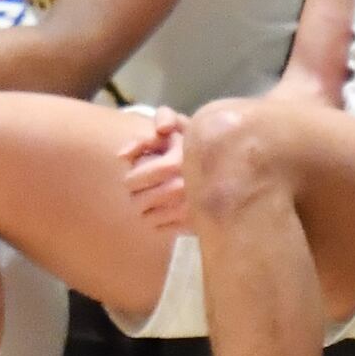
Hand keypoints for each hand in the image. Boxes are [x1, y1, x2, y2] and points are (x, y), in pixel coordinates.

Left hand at [120, 106, 189, 231]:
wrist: (233, 161)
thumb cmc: (195, 141)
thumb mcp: (175, 126)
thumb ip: (147, 135)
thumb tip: (121, 156)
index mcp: (174, 163)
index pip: (134, 179)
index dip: (130, 178)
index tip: (133, 176)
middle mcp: (182, 188)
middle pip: (139, 201)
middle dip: (135, 196)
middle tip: (139, 192)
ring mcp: (190, 209)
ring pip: (149, 218)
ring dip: (145, 211)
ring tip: (150, 203)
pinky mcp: (196, 223)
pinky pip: (163, 229)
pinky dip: (158, 224)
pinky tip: (164, 213)